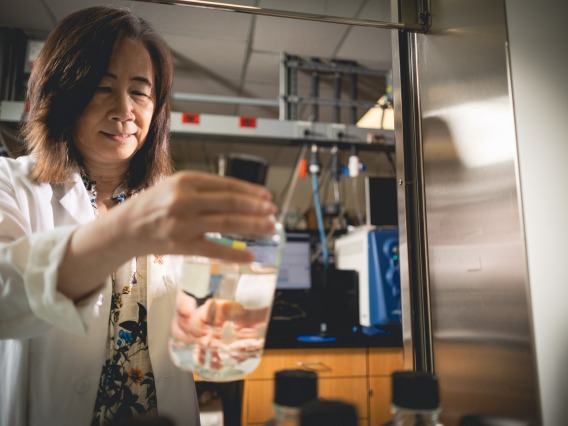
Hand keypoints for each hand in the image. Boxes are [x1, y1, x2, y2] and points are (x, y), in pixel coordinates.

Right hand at [121, 171, 276, 261]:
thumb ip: (206, 189)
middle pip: (230, 203)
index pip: (227, 185)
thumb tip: (243, 197)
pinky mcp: (180, 245)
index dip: (251, 192)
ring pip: (226, 224)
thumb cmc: (155, 206)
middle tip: (272, 212)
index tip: (267, 197)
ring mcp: (182, 223)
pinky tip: (251, 255)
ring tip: (268, 228)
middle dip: (256, 208)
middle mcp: (184, 200)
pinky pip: (214, 250)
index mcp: (186, 180)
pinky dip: (235, 254)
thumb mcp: (177, 187)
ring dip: (252, 226)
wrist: (126, 227)